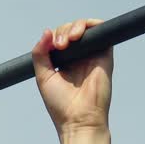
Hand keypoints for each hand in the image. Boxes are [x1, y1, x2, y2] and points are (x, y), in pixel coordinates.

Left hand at [31, 18, 113, 137]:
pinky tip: (79, 34)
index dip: (53, 36)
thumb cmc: (60, 105)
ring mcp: (92, 55)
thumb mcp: (43, 77)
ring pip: (85, 28)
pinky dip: (92, 24)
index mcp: (63, 63)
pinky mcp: (105, 54)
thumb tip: (46, 31)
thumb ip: (40, 54)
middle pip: (71, 30)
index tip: (51, 47)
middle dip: (63, 31)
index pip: (58, 38)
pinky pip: (102, 30)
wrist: (79, 119)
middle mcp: (79, 58)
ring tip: (70, 40)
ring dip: (75, 26)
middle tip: (60, 45)